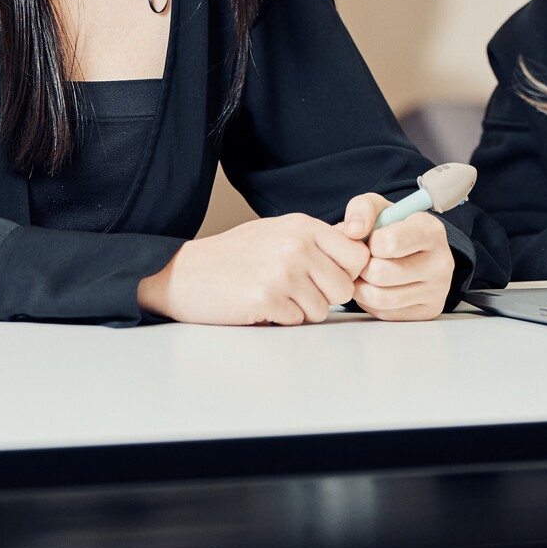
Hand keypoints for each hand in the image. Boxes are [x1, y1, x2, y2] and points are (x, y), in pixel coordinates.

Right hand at [138, 214, 368, 325]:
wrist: (185, 273)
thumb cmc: (233, 256)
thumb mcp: (277, 232)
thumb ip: (317, 240)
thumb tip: (361, 248)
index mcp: (303, 226)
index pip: (358, 255)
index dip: (347, 273)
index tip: (328, 277)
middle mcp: (296, 245)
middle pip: (344, 288)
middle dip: (324, 297)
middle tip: (294, 290)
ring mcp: (283, 272)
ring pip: (322, 309)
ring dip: (300, 310)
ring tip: (273, 295)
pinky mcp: (268, 299)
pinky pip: (297, 321)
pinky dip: (280, 318)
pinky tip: (259, 304)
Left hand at [337, 193, 455, 321]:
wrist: (417, 251)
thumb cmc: (395, 229)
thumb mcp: (380, 208)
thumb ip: (362, 209)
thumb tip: (352, 231)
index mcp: (431, 230)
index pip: (389, 243)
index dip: (370, 243)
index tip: (373, 240)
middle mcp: (441, 261)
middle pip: (380, 273)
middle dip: (362, 266)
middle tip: (364, 260)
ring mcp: (437, 289)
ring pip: (380, 297)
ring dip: (361, 286)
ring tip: (363, 273)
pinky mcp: (428, 310)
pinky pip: (385, 313)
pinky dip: (370, 302)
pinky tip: (374, 287)